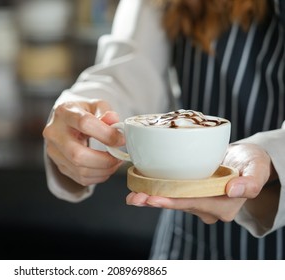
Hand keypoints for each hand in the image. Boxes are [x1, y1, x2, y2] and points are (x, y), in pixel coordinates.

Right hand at [43, 100, 124, 185]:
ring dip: (104, 170)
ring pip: (80, 170)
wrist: (64, 121)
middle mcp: (54, 133)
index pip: (84, 124)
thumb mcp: (95, 105)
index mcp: (64, 112)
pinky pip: (80, 178)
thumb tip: (114, 121)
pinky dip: (98, 176)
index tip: (121, 139)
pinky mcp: (59, 165)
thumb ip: (106, 112)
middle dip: (104, 160)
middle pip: (77, 154)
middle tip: (119, 157)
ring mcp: (54, 151)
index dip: (106, 134)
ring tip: (115, 162)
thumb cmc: (82, 112)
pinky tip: (105, 168)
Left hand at [126, 143, 274, 223]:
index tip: (154, 198)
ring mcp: (197, 202)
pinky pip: (171, 195)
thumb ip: (251, 181)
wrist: (245, 160)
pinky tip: (139, 190)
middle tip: (136, 198)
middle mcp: (208, 208)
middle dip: (156, 201)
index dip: (174, 200)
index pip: (195, 203)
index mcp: (224, 205)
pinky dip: (155, 192)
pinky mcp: (189, 193)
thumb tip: (234, 190)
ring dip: (152, 198)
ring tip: (133, 196)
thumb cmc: (251, 162)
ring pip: (172, 201)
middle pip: (179, 204)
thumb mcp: (257, 167)